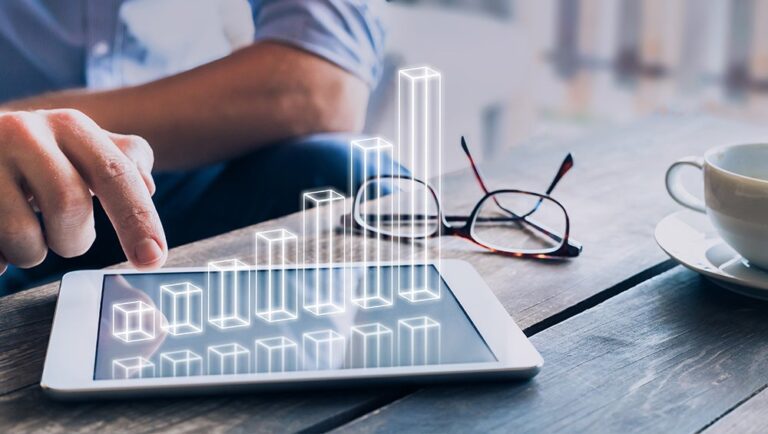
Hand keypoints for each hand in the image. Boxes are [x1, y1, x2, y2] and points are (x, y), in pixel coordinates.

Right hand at [0, 109, 166, 273]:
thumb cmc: (34, 154)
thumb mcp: (80, 146)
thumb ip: (120, 161)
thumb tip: (148, 185)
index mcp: (70, 126)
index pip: (116, 174)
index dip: (138, 220)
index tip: (153, 258)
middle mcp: (25, 133)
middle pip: (69, 206)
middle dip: (74, 239)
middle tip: (66, 238)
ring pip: (24, 237)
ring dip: (31, 252)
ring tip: (22, 233)